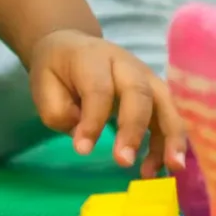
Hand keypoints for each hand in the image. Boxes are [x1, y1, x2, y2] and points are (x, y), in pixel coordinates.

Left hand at [29, 29, 186, 175]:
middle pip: (138, 92)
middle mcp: (125, 63)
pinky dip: (170, 143)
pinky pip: (169, 117)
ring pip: (165, 103)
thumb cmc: (57, 71)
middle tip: (124, 162)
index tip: (82, 150)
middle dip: (133, 129)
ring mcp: (145, 76)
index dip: (92, 120)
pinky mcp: (155, 93)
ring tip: (172, 168)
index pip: (98, 89)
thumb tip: (84, 136)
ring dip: (171, 137)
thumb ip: (59, 111)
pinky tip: (164, 168)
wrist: (71, 47)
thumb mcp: (43, 86)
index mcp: (92, 58)